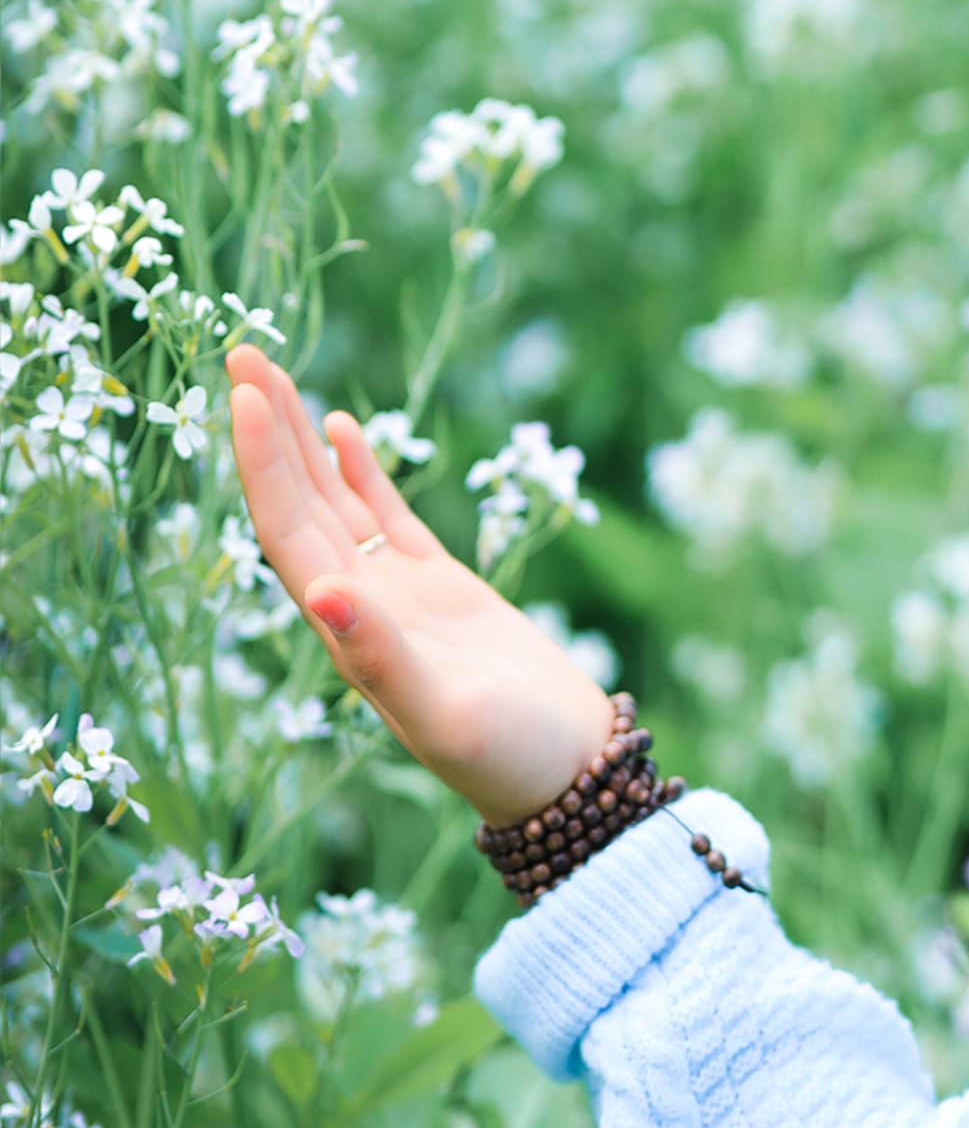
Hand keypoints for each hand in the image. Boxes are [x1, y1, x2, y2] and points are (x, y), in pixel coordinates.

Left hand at [226, 343, 614, 825]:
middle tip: (240, 351)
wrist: (568, 776)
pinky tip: (338, 427)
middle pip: (297, 504)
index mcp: (348, 632)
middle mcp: (358, 607)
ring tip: (271, 373)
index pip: (288, 532)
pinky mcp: (440, 586)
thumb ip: (383, 658)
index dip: (262, 465)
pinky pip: (385, 514)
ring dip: (299, 442)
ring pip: (334, 500)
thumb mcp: (446, 713)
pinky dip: (359, 469)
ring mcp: (397, 593)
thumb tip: (321, 593)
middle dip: (265, 431)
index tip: (243, 395)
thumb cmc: (510, 756)